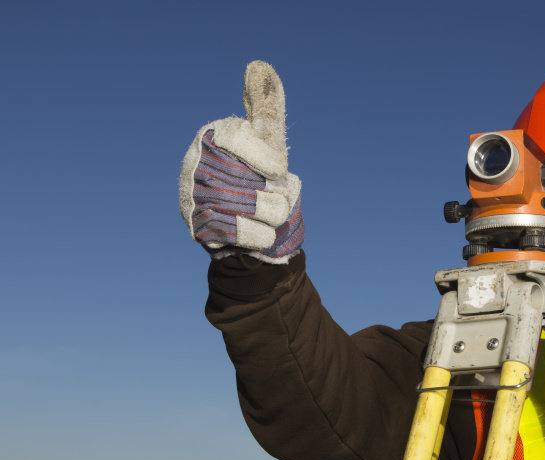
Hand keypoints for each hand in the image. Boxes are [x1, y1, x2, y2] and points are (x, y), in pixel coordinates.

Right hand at [179, 60, 303, 263]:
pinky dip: (260, 236)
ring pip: (258, 208)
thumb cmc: (259, 179)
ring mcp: (193, 197)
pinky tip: (255, 233)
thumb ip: (266, 107)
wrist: (248, 232)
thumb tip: (259, 64)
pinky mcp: (198, 229)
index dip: (265, 158)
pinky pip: (246, 233)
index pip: (238, 138)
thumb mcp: (267, 141)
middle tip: (269, 196)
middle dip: (276, 193)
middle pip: (256, 178)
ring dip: (273, 216)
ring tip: (266, 215)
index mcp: (212, 137)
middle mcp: (195, 164)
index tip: (277, 169)